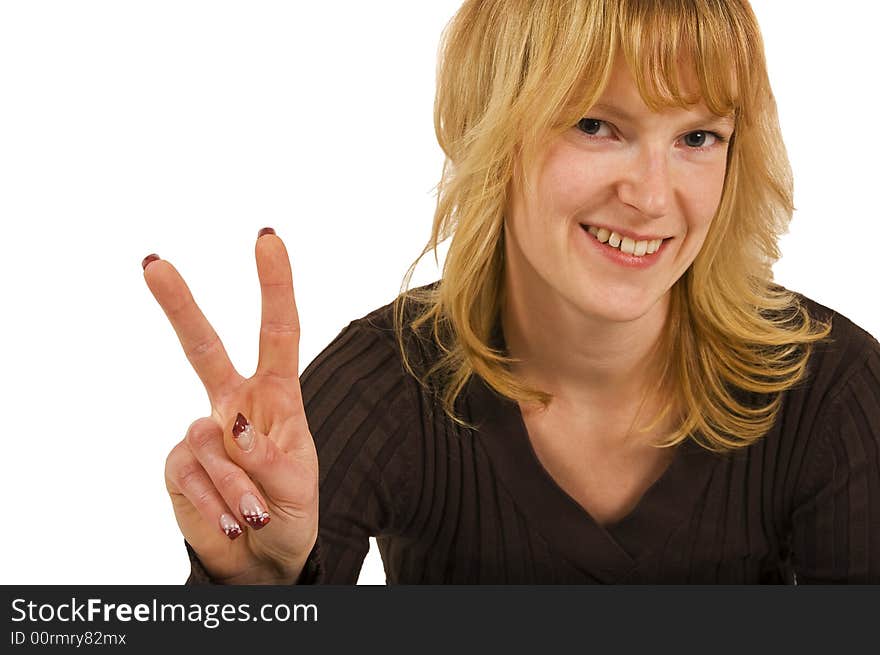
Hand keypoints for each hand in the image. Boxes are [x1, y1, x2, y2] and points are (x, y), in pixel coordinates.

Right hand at [143, 228, 317, 583]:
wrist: (262, 559)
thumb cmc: (290, 511)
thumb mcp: (299, 485)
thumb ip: (270, 456)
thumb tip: (232, 426)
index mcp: (275, 398)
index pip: (277, 334)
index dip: (274, 286)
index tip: (267, 238)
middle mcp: (234, 406)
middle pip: (203, 349)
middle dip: (180, 307)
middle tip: (152, 264)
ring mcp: (202, 434)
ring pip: (212, 444)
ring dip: (239, 487)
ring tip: (255, 516)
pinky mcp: (178, 464)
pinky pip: (192, 475)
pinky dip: (217, 503)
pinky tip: (231, 521)